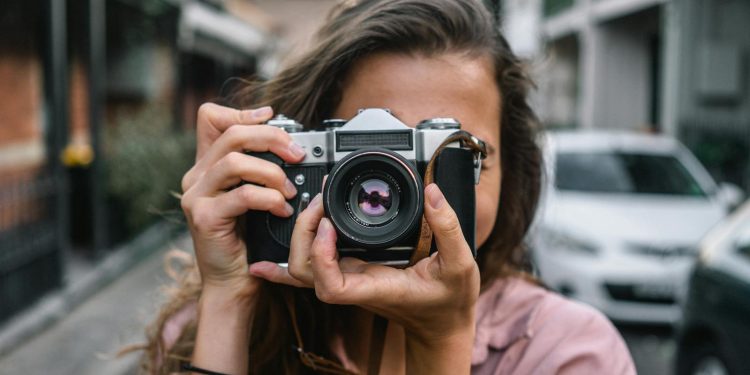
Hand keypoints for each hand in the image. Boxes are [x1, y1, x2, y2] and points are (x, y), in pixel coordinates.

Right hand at [180, 103, 306, 296]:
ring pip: (235, 162)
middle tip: (297, 154)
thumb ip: (260, 170)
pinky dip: (269, 199)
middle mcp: (196, 177)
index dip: (242, 112)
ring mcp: (196, 197)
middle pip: (232, 134)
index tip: (272, 117)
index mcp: (206, 166)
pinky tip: (282, 209)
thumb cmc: (248, 240)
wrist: (232, 281)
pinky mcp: (205, 218)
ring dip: (272, 172)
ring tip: (289, 190)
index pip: (211, 118)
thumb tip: (290, 144)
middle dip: (272, 138)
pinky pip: (243, 195)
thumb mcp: (254, 197)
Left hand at [250, 183, 479, 342]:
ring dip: (298, 236)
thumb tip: (433, 192)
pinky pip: (311, 269)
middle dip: (303, 233)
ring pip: (302, 269)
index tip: (330, 225)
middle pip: (305, 271)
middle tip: (322, 200)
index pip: (331, 285)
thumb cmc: (449, 300)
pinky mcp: (350, 272)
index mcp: (376, 287)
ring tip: (314, 204)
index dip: (321, 255)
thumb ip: (448, 228)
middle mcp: (355, 285)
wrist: (442, 322)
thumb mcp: (461, 264)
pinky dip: (284, 264)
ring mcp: (349, 280)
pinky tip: (265, 260)